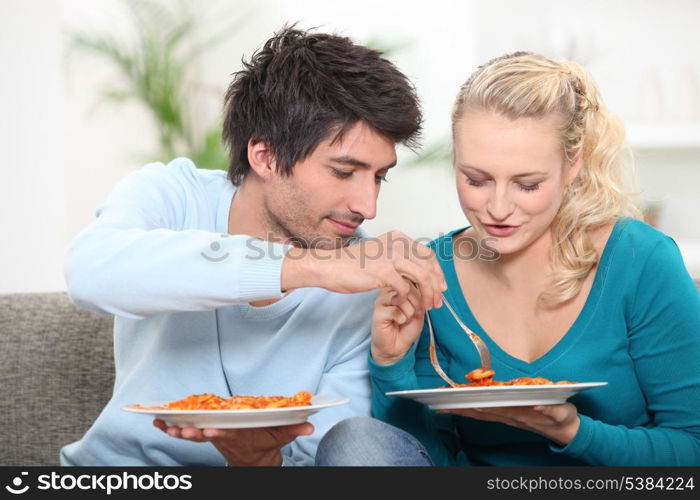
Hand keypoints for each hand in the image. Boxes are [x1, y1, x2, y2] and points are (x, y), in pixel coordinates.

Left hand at [153, 419, 313, 465]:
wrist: (253, 458)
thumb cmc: (267, 442)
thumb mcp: (282, 437)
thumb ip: (293, 430)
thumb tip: (310, 426)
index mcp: (241, 436)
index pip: (229, 434)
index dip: (219, 432)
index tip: (209, 431)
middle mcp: (225, 436)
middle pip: (207, 435)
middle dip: (193, 433)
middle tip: (181, 430)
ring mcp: (214, 435)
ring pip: (194, 434)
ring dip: (178, 430)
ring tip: (162, 424)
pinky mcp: (207, 432)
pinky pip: (187, 430)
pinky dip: (172, 427)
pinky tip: (158, 422)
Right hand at [281, 230, 445, 311]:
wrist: (330, 267)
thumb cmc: (353, 264)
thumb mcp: (380, 253)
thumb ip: (399, 257)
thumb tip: (419, 270)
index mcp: (398, 237)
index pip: (427, 254)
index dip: (437, 272)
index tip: (440, 287)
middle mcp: (397, 243)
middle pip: (428, 266)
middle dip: (436, 286)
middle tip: (437, 302)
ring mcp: (391, 257)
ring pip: (422, 278)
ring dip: (427, 295)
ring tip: (425, 307)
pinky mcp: (384, 272)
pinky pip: (405, 289)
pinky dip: (406, 299)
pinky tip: (401, 304)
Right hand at [371, 281, 425, 365]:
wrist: (397, 346)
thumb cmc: (407, 326)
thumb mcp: (419, 308)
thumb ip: (420, 295)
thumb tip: (423, 286)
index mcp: (397, 286)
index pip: (414, 281)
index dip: (421, 296)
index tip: (418, 307)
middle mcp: (388, 290)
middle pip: (410, 289)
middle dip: (416, 305)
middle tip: (409, 315)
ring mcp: (381, 300)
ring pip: (404, 300)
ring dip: (409, 314)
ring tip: (402, 319)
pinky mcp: (378, 312)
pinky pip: (397, 311)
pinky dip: (401, 320)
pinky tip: (395, 323)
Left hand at [437, 403, 579, 446]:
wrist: (566, 430)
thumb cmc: (563, 417)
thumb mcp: (561, 412)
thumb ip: (550, 410)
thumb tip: (538, 406)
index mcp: (520, 414)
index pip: (495, 409)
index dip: (479, 405)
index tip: (463, 402)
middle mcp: (510, 416)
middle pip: (481, 412)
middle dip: (461, 408)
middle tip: (440, 404)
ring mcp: (507, 417)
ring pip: (480, 414)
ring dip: (461, 410)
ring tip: (442, 406)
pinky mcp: (507, 417)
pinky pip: (484, 415)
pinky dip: (470, 412)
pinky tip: (459, 409)